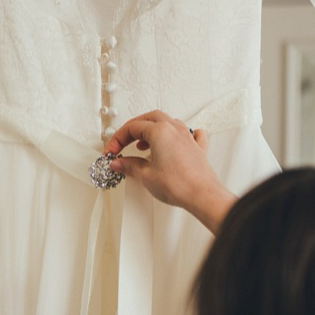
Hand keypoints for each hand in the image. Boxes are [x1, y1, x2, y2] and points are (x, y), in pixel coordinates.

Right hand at [105, 110, 235, 234]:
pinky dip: (179, 134)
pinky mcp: (197, 148)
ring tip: (143, 144)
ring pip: (168, 122)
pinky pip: (189, 132)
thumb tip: (119, 163)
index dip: (118, 139)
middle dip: (133, 129)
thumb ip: (129, 166)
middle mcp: (175, 129)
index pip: (132, 128)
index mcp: (160, 131)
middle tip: (123, 142)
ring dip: (152, 129)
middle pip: (149, 118)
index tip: (112, 151)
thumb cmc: (179, 184)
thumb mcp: (146, 175)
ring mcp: (188, 137)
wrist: (202, 195)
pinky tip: (176, 140)